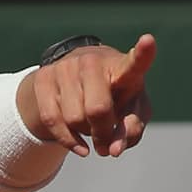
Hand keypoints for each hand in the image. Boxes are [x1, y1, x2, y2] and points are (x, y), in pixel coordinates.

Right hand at [18, 34, 156, 156]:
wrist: (75, 79)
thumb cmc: (114, 97)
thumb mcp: (130, 112)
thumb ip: (130, 130)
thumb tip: (112, 150)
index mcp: (122, 68)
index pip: (134, 63)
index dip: (143, 54)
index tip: (149, 41)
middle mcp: (92, 62)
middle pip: (97, 109)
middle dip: (102, 133)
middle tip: (107, 141)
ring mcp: (65, 67)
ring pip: (73, 118)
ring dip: (84, 134)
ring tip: (90, 128)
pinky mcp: (43, 77)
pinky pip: (51, 119)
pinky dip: (67, 140)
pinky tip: (79, 146)